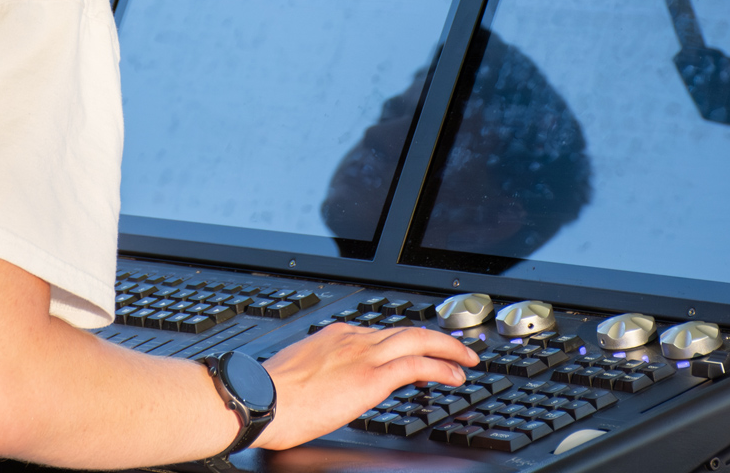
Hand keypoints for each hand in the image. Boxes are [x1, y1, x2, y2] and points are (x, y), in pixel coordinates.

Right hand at [254, 324, 478, 449]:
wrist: (261, 400)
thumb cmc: (271, 396)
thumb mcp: (299, 373)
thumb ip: (322, 372)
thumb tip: (327, 387)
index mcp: (334, 336)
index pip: (380, 334)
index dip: (405, 342)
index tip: (417, 350)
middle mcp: (353, 339)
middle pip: (406, 330)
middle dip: (438, 338)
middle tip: (459, 347)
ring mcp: (364, 355)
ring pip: (418, 340)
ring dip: (448, 349)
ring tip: (467, 360)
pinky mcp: (371, 377)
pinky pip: (416, 365)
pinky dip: (441, 367)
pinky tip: (455, 375)